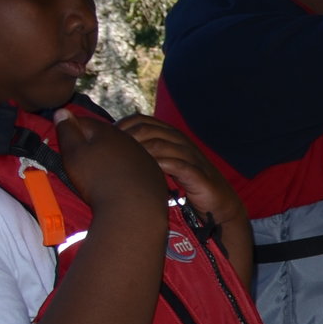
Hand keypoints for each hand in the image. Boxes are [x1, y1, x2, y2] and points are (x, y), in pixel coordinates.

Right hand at [51, 108, 167, 218]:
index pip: (85, 123)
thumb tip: (62, 110)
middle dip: (93, 145)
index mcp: (109, 132)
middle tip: (82, 160)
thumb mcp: (74, 154)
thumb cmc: (97, 180)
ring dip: (112, 159)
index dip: (72, 131)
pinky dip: (128, 174)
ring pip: (124, 153)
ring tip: (102, 174)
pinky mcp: (155, 176)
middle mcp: (130, 141)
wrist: (133, 210)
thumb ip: (67, 131)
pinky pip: (137, 171)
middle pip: (106, 138)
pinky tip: (122, 185)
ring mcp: (146, 158)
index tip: (65, 142)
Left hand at [116, 115, 242, 228]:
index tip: (103, 141)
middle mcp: (181, 142)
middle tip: (108, 154)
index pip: (141, 120)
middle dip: (126, 139)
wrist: (219, 203)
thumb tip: (113, 149)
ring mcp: (191, 157)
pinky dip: (160, 166)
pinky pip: (177, 165)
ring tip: (121, 164)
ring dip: (139, 152)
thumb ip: (146, 153)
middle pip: (148, 130)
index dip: (121, 126)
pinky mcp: (199, 175)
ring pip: (161, 145)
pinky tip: (145, 174)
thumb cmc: (186, 184)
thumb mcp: (165, 164)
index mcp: (171, 135)